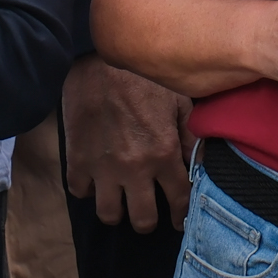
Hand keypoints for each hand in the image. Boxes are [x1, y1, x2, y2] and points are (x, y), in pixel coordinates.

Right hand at [62, 55, 191, 233]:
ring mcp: (103, 167)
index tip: (179, 219)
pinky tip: (95, 181)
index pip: (179, 201)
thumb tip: (200, 163)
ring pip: (109, 214)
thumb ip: (189, 136)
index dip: (181, 215)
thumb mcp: (177, 99)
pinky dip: (87, 191)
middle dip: (148, 220)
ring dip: (117, 212)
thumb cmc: (141, 76)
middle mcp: (134, 168)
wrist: (97, 57)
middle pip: (142, 219)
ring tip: (120, 202)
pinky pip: (79, 192)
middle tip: (148, 212)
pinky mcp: (77, 159)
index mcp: (163, 153)